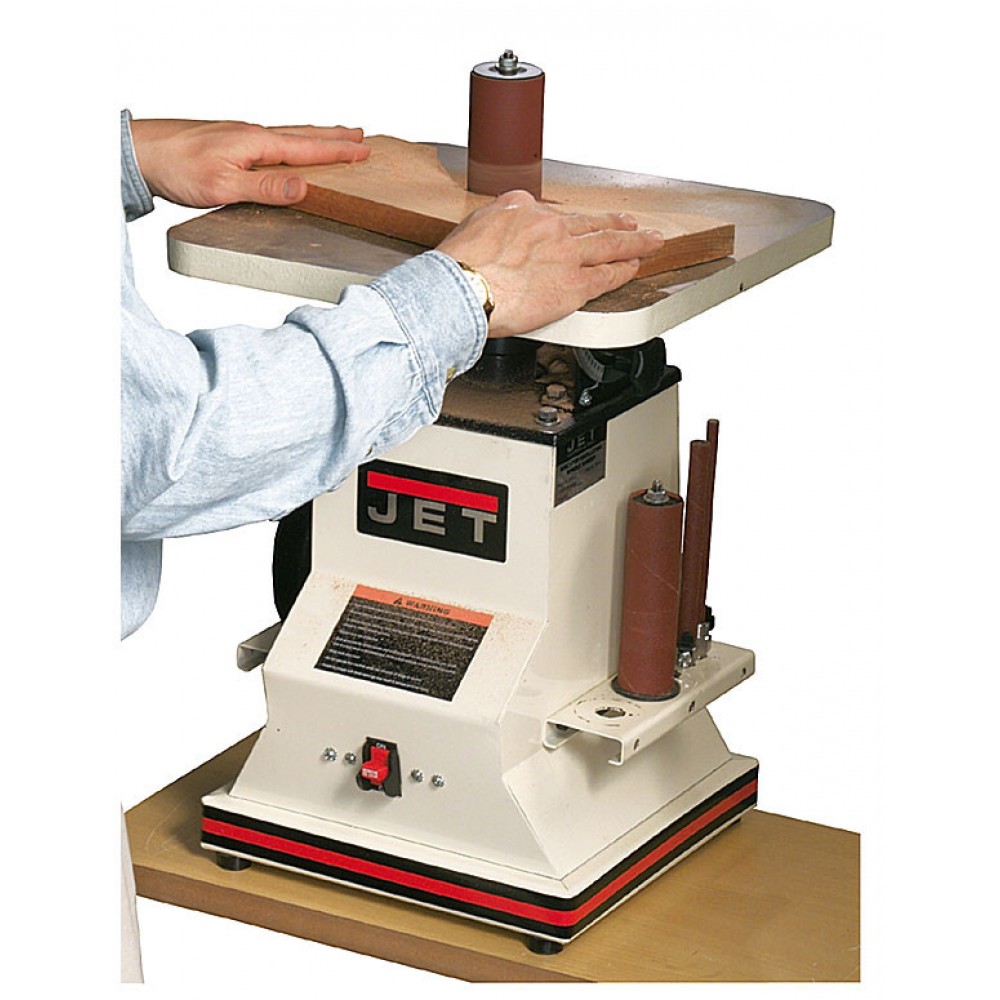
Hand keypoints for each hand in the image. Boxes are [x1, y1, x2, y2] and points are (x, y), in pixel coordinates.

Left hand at [129, 119, 369, 208]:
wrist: (137, 152)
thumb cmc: (176, 166)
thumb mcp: (225, 185)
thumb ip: (266, 188)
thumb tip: (304, 187)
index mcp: (256, 143)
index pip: (307, 149)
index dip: (338, 152)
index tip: (364, 152)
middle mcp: (251, 134)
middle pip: (302, 134)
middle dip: (333, 136)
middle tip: (360, 136)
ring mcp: (239, 137)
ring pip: (287, 136)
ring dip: (313, 137)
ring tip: (331, 138)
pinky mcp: (227, 143)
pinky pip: (270, 142)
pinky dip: (290, 143)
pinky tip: (284, 149)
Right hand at [437, 191, 664, 337]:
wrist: (462, 289)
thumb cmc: (457, 267)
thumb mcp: (471, 227)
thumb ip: (493, 225)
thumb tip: (497, 232)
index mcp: (521, 208)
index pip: (551, 215)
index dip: (564, 225)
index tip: (571, 229)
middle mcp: (549, 226)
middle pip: (590, 223)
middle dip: (615, 224)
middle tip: (632, 223)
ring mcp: (565, 254)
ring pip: (609, 244)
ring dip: (633, 242)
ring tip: (649, 240)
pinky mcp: (574, 284)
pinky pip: (607, 275)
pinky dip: (624, 270)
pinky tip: (634, 268)